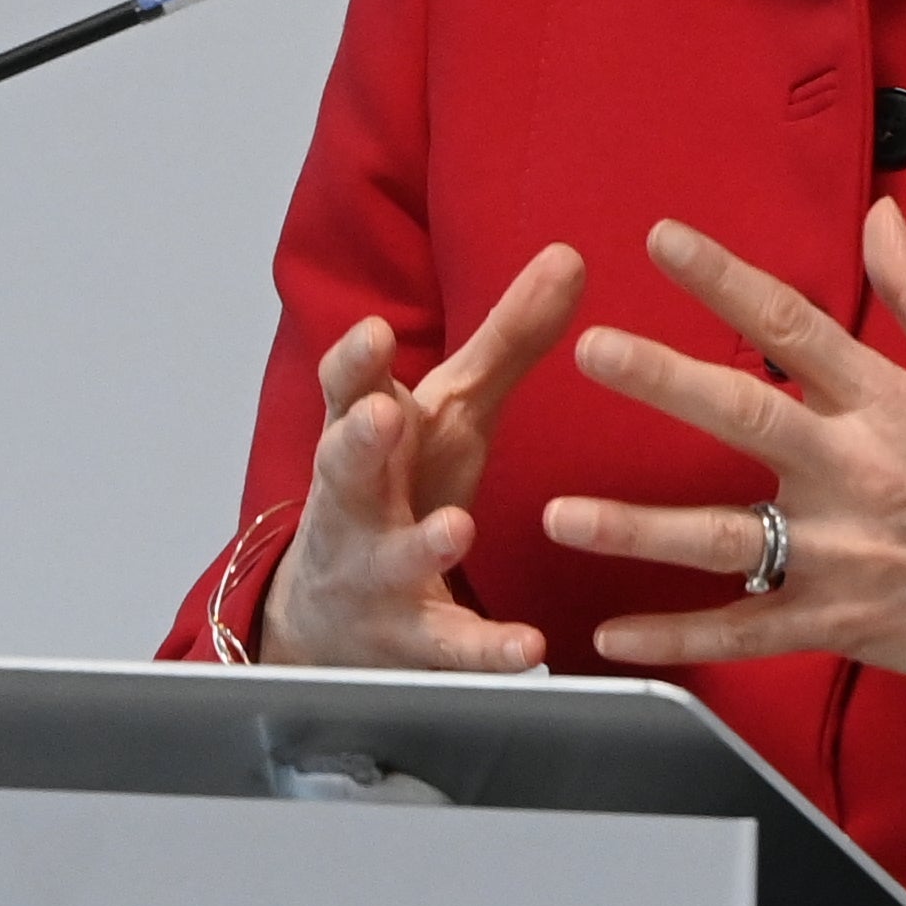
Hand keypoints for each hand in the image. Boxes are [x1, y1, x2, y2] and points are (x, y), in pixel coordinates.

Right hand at [254, 244, 587, 671]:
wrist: (334, 615)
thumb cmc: (405, 486)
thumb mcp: (451, 411)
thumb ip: (509, 339)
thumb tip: (570, 254)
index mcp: (368, 433)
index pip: (346, 390)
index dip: (354, 364)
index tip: (370, 333)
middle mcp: (361, 499)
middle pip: (347, 465)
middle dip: (360, 440)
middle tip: (382, 417)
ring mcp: (379, 570)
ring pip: (392, 556)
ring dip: (421, 543)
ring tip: (457, 530)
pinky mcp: (414, 638)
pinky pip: (449, 644)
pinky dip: (484, 649)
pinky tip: (526, 651)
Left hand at [546, 201, 905, 698]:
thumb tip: (881, 212)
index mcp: (887, 403)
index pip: (795, 324)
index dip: (726, 277)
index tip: (660, 237)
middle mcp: (856, 472)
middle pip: (747, 416)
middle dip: (666, 380)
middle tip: (590, 349)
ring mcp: (845, 553)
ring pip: (727, 537)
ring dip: (639, 528)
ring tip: (558, 513)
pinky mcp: (841, 621)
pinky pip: (746, 631)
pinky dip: (679, 637)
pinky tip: (612, 636)